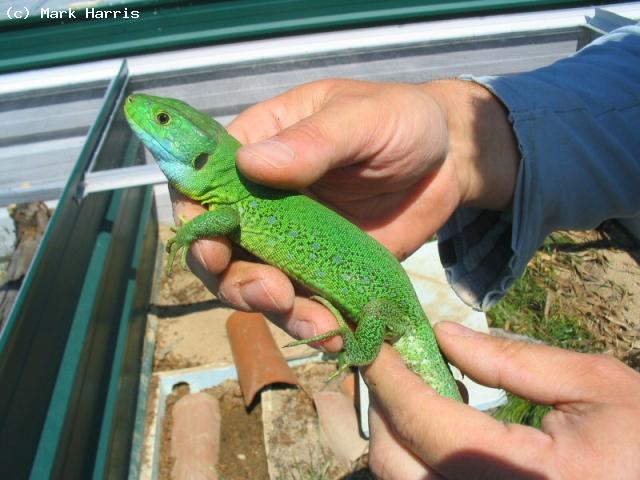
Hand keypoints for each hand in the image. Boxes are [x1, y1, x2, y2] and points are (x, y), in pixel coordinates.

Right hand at [172, 78, 518, 344]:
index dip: (197, 220)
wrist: (448, 162)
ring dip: (275, 310)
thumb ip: (313, 142)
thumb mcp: (363, 119)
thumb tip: (252, 165)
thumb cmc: (401, 120)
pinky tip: (335, 335)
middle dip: (235, 279)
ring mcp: (291, 240)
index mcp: (258, 148)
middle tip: (272, 293)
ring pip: (259, 284)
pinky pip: (305, 301)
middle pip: (222, 248)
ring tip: (312, 322)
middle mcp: (264, 200)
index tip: (214, 249)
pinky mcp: (322, 270)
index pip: (202, 185)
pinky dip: (314, 323)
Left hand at [364, 321, 639, 478]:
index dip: (390, 377)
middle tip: (396, 364)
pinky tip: (441, 434)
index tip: (374, 344)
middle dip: (384, 408)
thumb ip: (513, 359)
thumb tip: (442, 335)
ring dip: (396, 436)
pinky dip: (417, 462)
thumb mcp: (595, 385)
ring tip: (423, 395)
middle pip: (396, 464)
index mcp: (528, 474)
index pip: (425, 421)